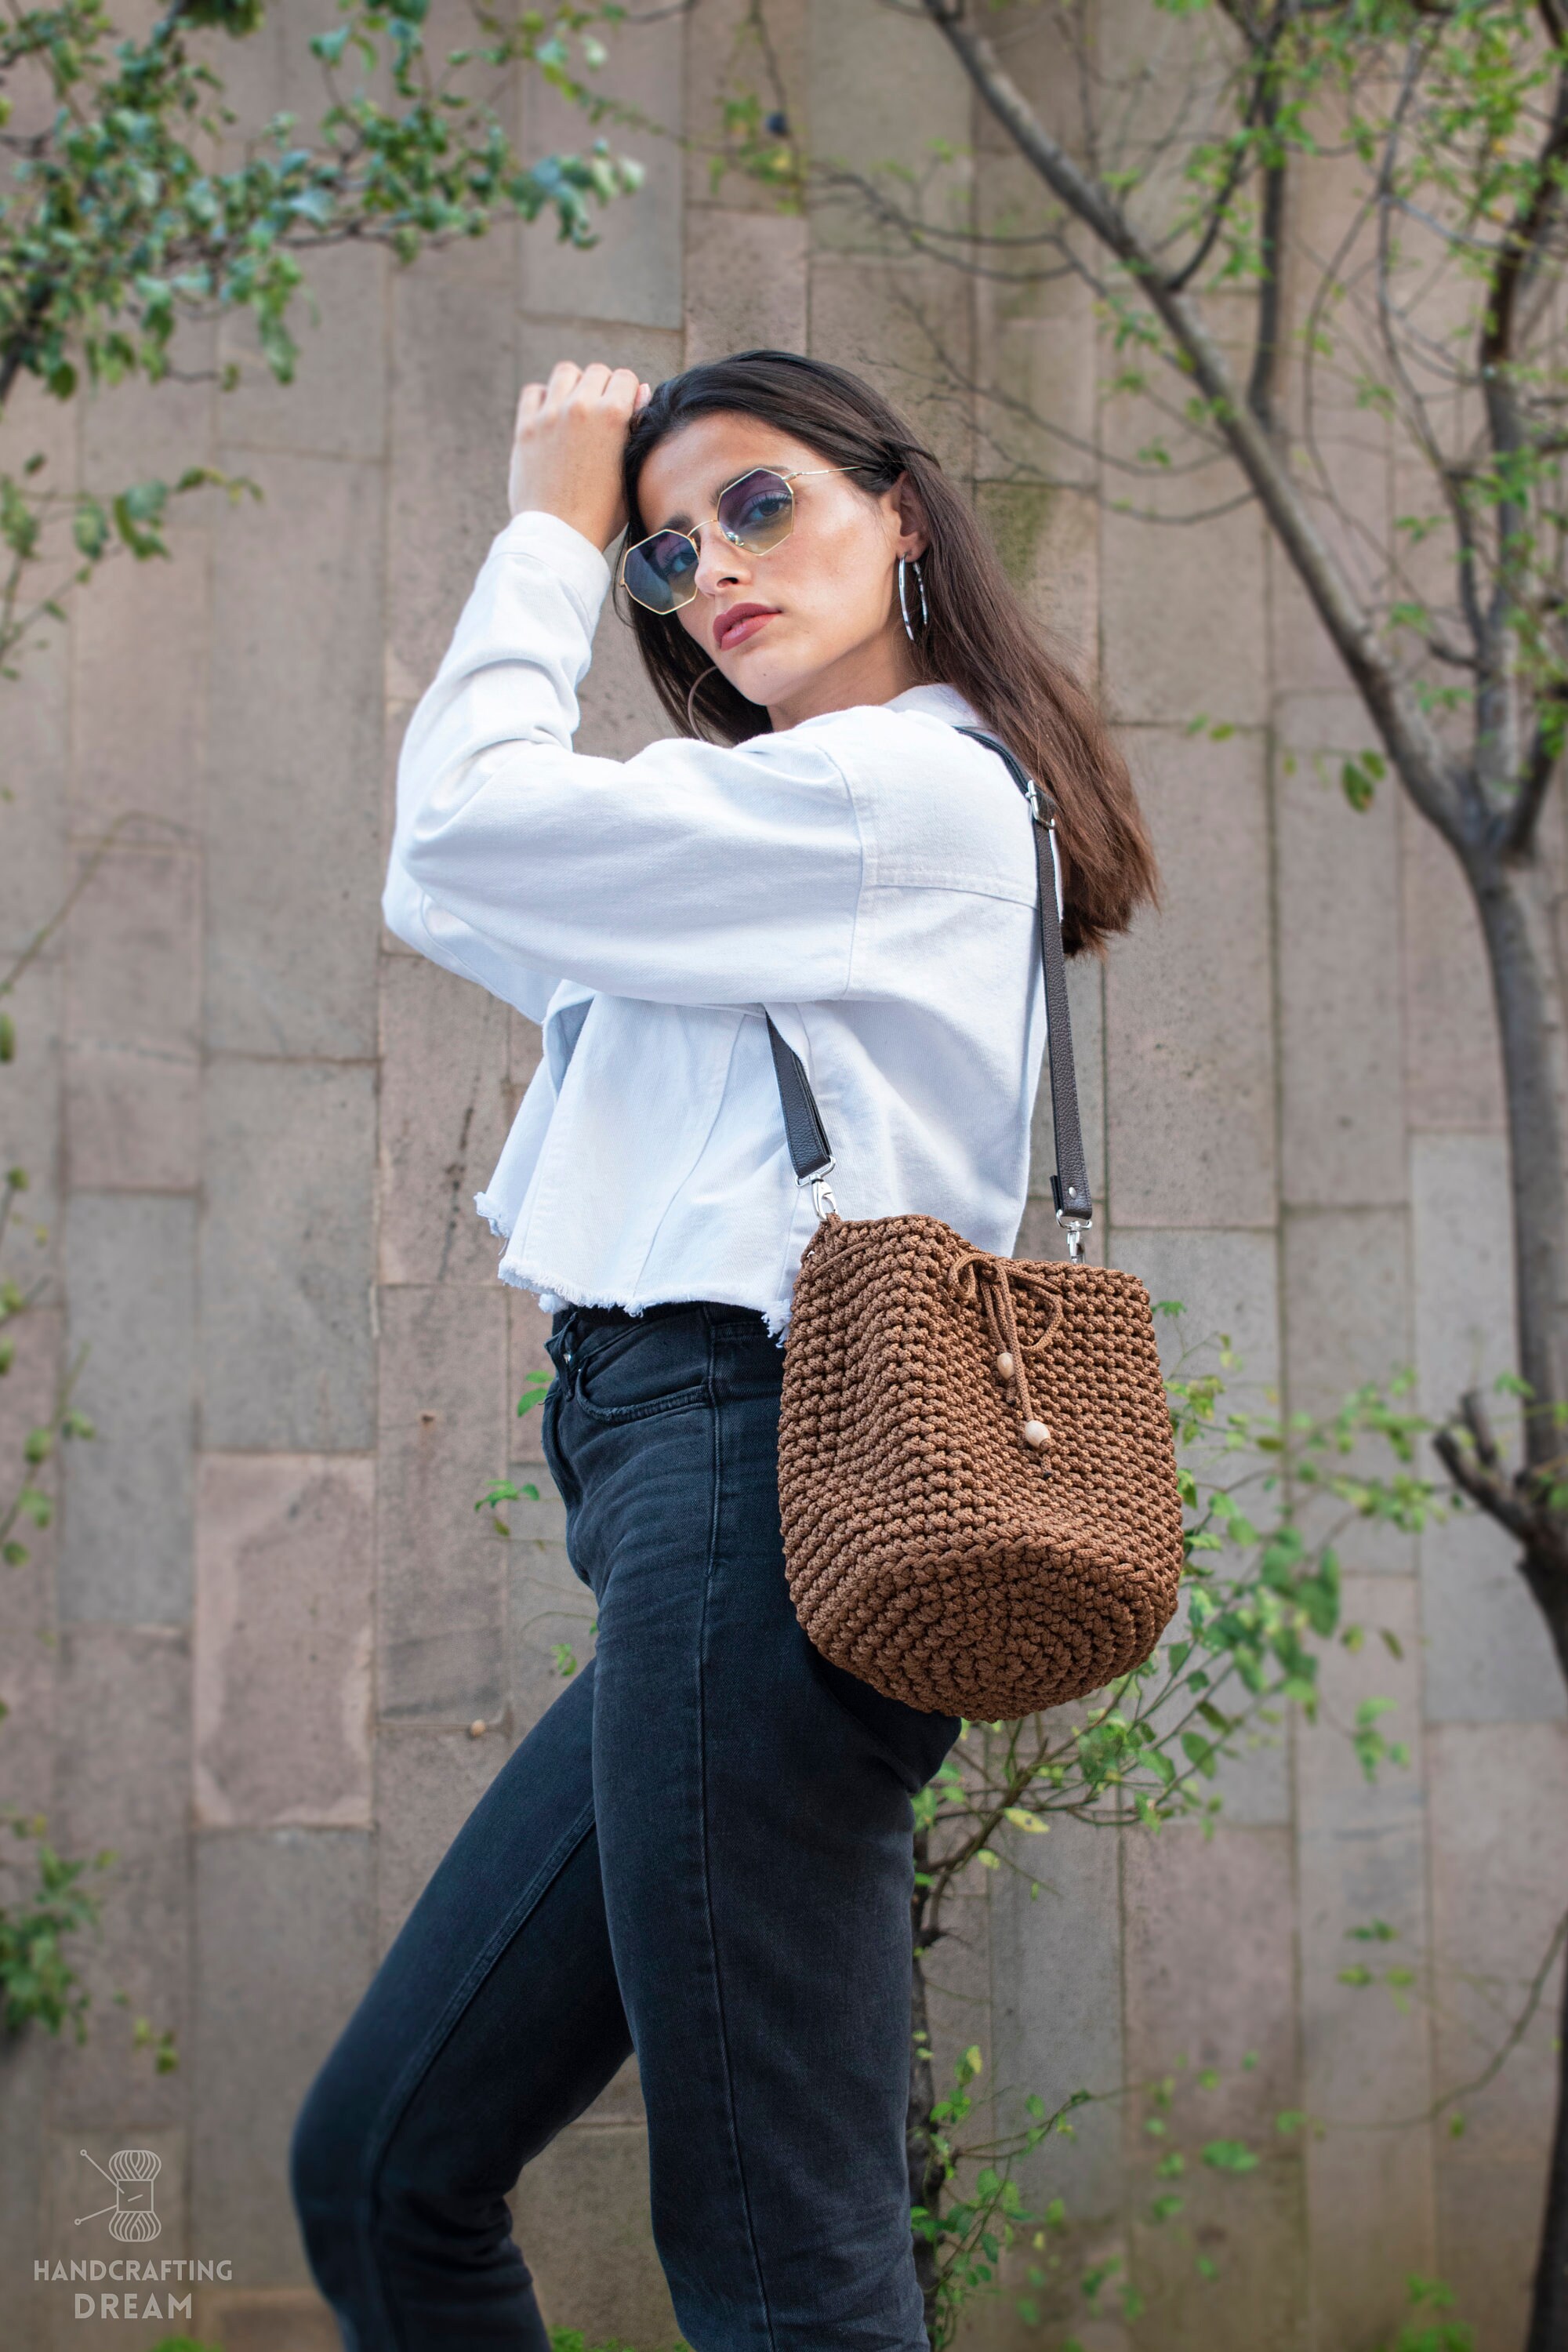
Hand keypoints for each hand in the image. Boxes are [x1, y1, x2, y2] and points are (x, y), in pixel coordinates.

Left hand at [507, 361, 652, 547]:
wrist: (559, 538)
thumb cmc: (602, 513)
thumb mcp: (630, 471)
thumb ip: (635, 428)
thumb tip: (639, 392)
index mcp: (613, 417)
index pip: (625, 378)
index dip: (628, 394)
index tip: (624, 412)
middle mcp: (580, 407)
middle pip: (596, 372)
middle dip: (603, 388)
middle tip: (600, 416)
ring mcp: (550, 415)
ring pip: (565, 373)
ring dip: (574, 386)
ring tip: (576, 411)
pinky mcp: (526, 427)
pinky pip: (534, 392)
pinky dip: (543, 398)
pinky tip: (551, 419)